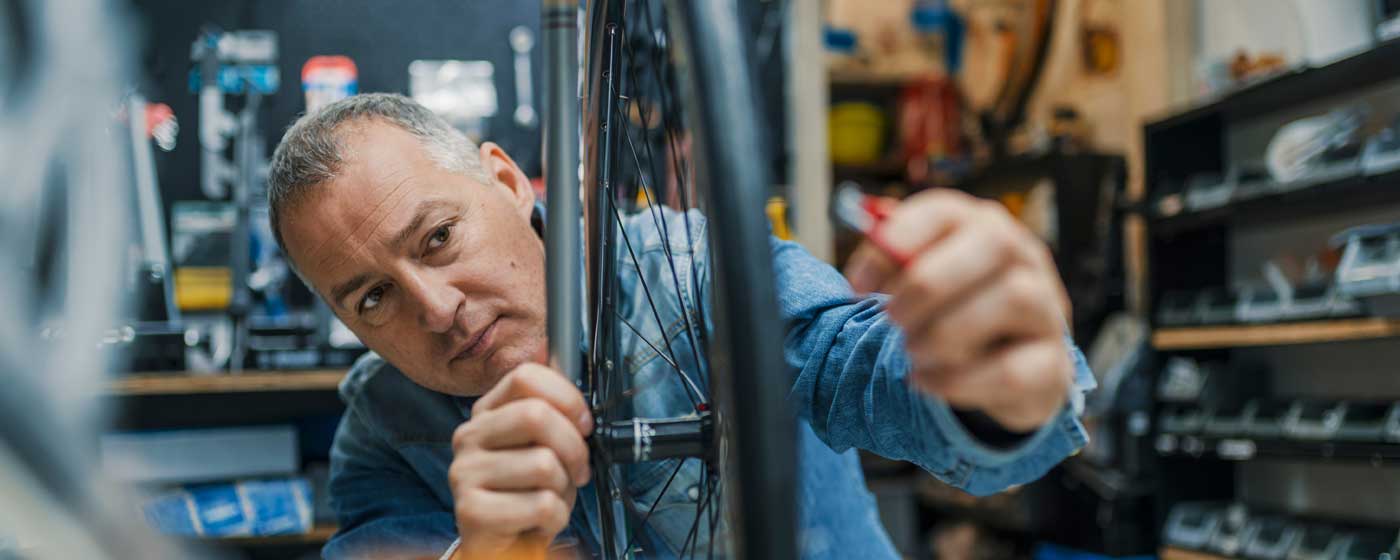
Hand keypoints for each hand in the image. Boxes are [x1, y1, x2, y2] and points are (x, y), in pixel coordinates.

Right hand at [449, 363, 592, 558]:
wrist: (502, 543)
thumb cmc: (527, 490)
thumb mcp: (540, 443)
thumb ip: (549, 406)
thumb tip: (554, 355)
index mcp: (486, 412)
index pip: (525, 377)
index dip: (567, 396)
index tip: (584, 423)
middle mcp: (468, 436)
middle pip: (536, 415)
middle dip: (573, 447)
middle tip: (578, 469)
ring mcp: (464, 473)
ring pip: (544, 465)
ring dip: (564, 488)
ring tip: (551, 497)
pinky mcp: (471, 510)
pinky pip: (540, 505)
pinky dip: (556, 517)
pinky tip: (539, 520)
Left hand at [845, 189, 1071, 432]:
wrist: (1011, 370)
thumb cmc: (957, 313)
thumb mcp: (924, 282)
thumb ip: (895, 264)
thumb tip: (862, 265)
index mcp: (982, 227)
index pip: (945, 210)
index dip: (896, 243)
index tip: (857, 285)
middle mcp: (1024, 259)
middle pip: (994, 242)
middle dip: (929, 284)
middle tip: (891, 319)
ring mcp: (1047, 310)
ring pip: (1013, 299)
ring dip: (946, 331)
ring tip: (912, 352)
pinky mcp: (1052, 365)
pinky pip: (1013, 369)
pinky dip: (957, 380)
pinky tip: (925, 381)